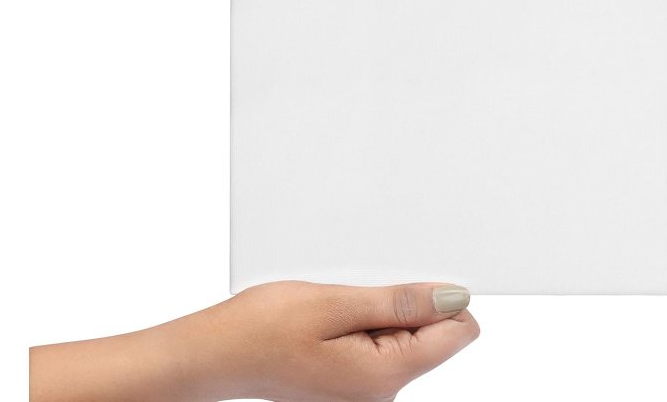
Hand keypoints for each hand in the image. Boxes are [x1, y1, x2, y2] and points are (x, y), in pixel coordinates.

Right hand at [30, 281, 479, 401]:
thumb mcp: (331, 303)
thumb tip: (455, 299)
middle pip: (430, 332)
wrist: (210, 356)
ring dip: (376, 306)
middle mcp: (381, 389)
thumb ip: (398, 304)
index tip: (412, 276)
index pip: (456, 333)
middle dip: (404, 299)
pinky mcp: (346, 377)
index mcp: (385, 374)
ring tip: (332, 300)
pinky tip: (325, 312)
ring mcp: (363, 386)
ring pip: (400, 332)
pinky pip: (374, 338)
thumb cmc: (258, 330)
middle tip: (353, 289)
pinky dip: (358, 316)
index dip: (444, 296)